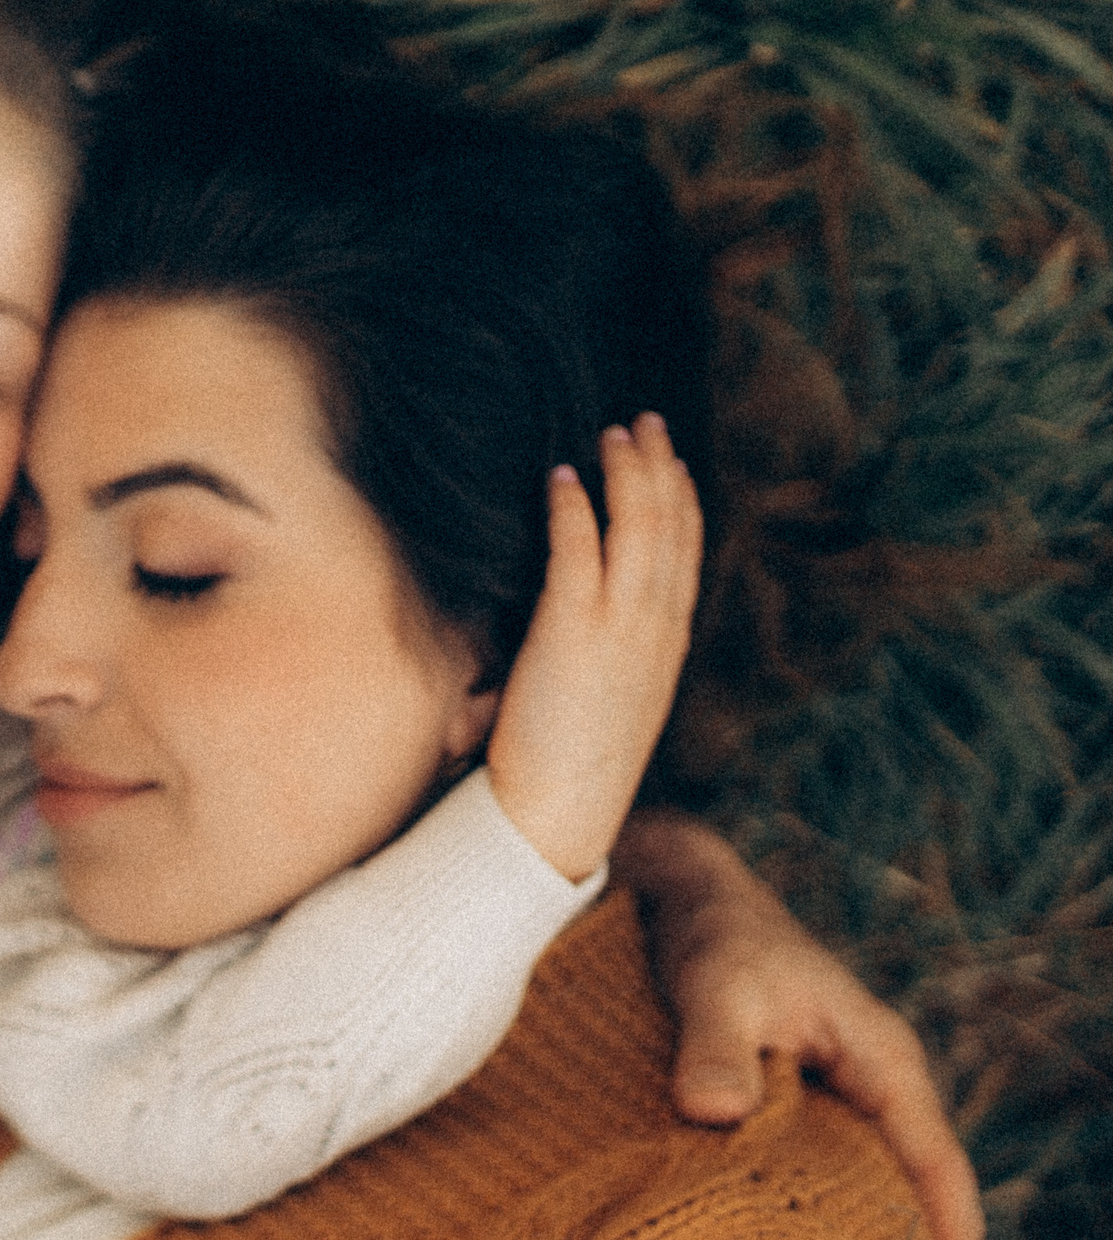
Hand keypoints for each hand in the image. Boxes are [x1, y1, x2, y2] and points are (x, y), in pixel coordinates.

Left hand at [488, 414, 702, 881]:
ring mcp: (620, 631)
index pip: (684, 559)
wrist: (557, 816)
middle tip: (646, 423)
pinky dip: (574, 510)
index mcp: (664, 649)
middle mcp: (654, 632)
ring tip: (612, 432)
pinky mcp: (573, 634)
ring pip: (635, 530)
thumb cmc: (562, 772)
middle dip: (659, 469)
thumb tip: (555, 644)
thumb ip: (587, 664)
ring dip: (625, 474)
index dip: (681, 504)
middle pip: (669, 530)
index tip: (672, 463)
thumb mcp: (594, 708)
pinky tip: (563, 477)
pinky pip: (579, 554)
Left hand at [618, 810, 987, 1239]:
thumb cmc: (707, 934)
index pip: (936, 1173)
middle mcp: (868, 1081)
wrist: (673, 890)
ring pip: (865, 1186)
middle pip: (912, 1193)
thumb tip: (714, 1114)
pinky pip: (817, 1171)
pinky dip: (818, 1219)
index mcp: (882, 1061)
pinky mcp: (785, 1095)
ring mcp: (830, 1090)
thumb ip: (715, 1044)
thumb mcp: (716, 983)